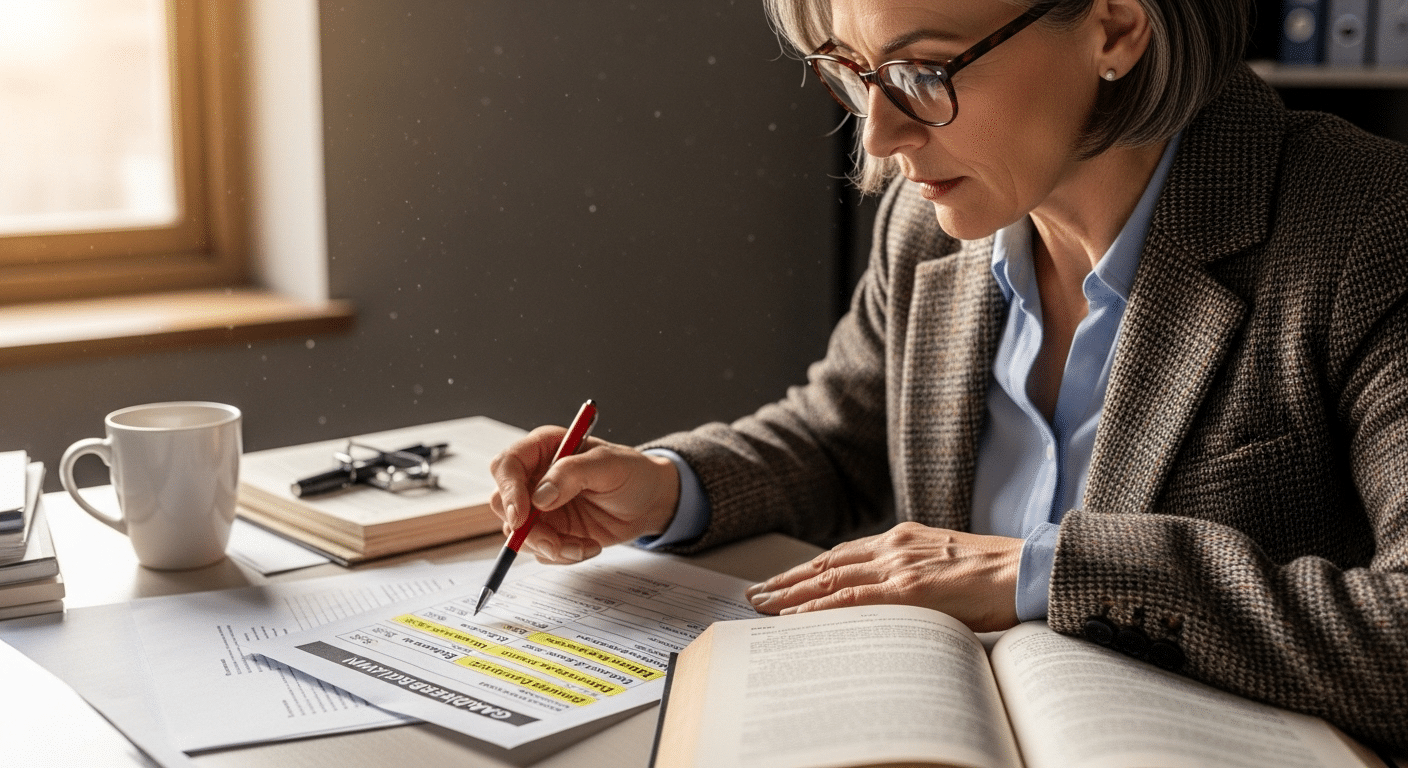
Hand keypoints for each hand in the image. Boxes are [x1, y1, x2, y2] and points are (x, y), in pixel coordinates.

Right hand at [488, 427, 679, 563]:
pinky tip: (588, 546)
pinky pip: (540, 551)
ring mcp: (540, 507)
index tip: (522, 516)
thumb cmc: (632, 473)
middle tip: (553, 544)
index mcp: (544, 448)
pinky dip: (562, 555)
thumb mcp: (609, 465)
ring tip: (584, 545)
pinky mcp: (551, 531)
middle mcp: (536, 477)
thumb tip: (540, 497)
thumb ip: (572, 474)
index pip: (507, 465)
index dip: (509, 490)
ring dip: (550, 547)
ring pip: (519, 534)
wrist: (650, 502)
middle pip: (503, 503)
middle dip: (525, 530)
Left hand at [744, 521, 1022, 631]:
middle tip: (756, 596)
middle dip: (788, 582)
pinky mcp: (911, 589)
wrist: (1029, 570)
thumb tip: (892, 595)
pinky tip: (798, 616)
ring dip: (792, 595)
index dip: (807, 570)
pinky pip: (855, 599)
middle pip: (827, 565)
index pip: (841, 556)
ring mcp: (901, 566)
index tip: (781, 583)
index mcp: (903, 538)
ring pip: (831, 580)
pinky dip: (822, 607)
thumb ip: (914, 571)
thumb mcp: (946, 562)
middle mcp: (895, 546)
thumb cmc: (996, 574)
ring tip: (764, 607)